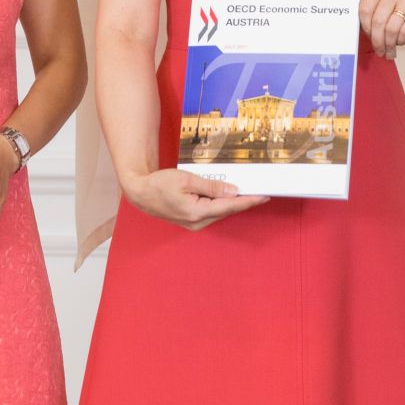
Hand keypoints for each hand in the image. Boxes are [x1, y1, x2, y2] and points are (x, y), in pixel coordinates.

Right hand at [121, 168, 268, 230]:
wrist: (140, 193)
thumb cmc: (159, 184)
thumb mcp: (187, 180)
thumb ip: (211, 186)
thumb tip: (233, 191)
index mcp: (197, 212)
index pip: (229, 206)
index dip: (248, 200)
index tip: (264, 196)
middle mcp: (197, 223)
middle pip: (227, 210)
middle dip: (243, 200)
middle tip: (259, 189)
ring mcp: (194, 224)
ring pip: (220, 211)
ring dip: (232, 201)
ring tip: (247, 190)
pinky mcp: (191, 221)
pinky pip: (212, 212)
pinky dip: (221, 203)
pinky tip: (227, 195)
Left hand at [359, 0, 404, 59]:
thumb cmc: (397, 22)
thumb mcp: (379, 17)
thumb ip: (367, 19)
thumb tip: (351, 32)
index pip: (365, 8)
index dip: (365, 27)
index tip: (368, 37)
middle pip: (378, 19)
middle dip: (377, 40)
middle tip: (379, 51)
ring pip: (392, 27)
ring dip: (389, 44)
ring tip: (389, 51)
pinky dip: (401, 40)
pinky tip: (401, 41)